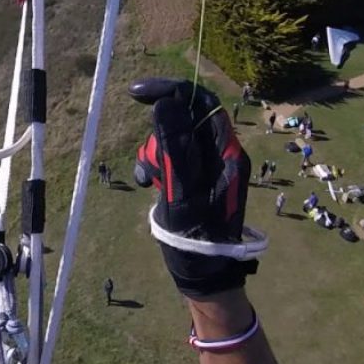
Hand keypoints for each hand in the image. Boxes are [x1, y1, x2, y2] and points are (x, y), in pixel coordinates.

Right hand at [130, 78, 257, 297]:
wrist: (204, 273)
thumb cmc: (197, 238)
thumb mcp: (182, 192)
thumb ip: (176, 148)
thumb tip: (166, 103)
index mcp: (227, 152)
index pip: (202, 102)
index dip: (171, 91)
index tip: (136, 94)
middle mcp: (222, 154)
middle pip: (184, 119)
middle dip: (159, 135)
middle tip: (150, 169)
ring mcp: (209, 165)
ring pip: (173, 138)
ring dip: (155, 155)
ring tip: (150, 183)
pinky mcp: (196, 176)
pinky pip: (172, 157)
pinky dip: (157, 167)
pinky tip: (150, 186)